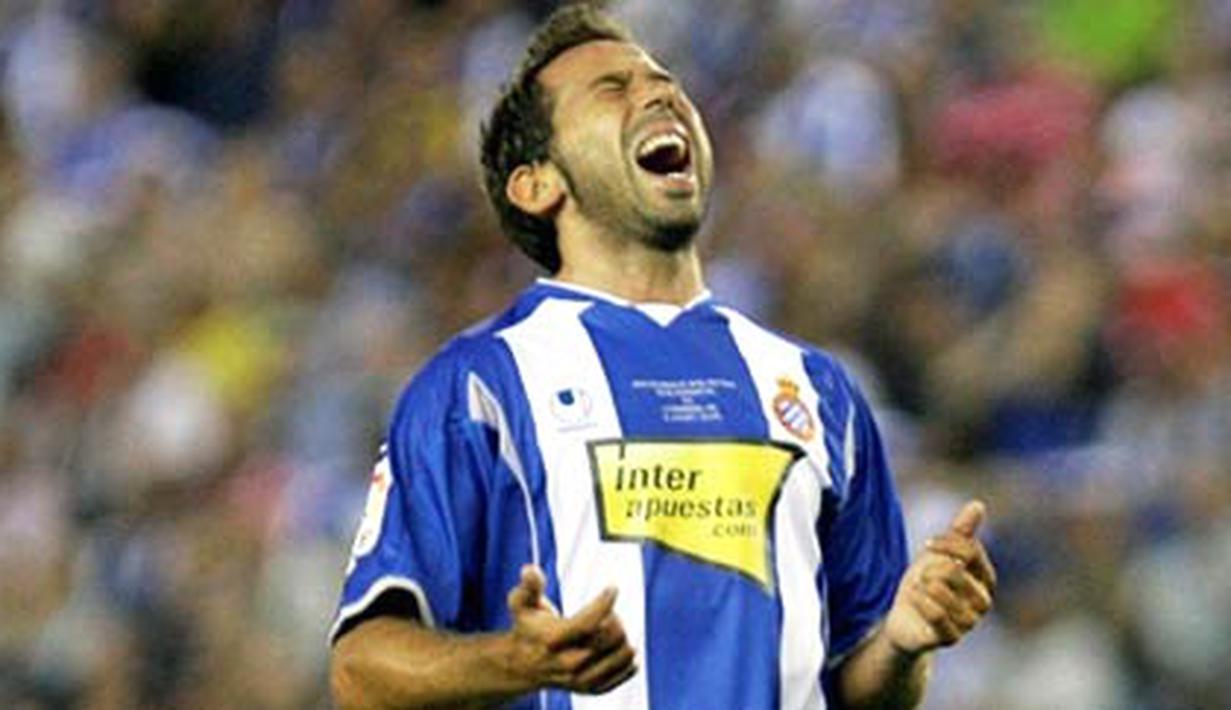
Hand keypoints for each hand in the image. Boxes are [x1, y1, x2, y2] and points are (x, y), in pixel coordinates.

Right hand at [504, 565, 636, 693]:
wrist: (523, 666)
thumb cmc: (528, 627)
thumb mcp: (522, 604)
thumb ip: (529, 587)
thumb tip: (529, 569)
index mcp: (553, 640)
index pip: (588, 623)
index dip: (605, 602)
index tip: (613, 588)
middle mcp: (568, 663)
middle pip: (611, 638)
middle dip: (616, 618)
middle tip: (609, 611)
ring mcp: (582, 679)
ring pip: (624, 655)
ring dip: (625, 635)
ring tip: (611, 627)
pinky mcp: (593, 688)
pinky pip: (627, 671)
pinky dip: (629, 656)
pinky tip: (617, 644)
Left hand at [883, 500, 996, 655]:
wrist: (906, 620)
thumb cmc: (926, 584)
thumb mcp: (939, 555)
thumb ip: (960, 533)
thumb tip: (978, 505)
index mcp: (986, 579)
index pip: (971, 550)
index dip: (946, 542)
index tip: (929, 543)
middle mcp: (983, 602)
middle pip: (953, 570)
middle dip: (929, 568)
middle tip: (922, 576)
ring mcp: (969, 622)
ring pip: (941, 590)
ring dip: (920, 585)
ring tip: (918, 589)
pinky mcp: (951, 638)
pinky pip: (936, 613)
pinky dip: (919, 600)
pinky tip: (913, 597)